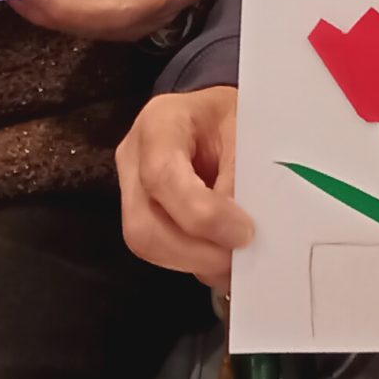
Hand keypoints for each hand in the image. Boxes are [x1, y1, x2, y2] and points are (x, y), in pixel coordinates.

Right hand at [118, 86, 252, 286]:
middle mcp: (134, 155)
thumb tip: (244, 234)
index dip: (202, 215)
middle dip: (196, 252)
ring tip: (236, 261)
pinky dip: (195, 260)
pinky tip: (222, 258)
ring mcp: (130, 187)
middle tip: (241, 258)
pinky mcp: (141, 212)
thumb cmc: (235, 118)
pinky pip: (160, 250)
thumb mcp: (248, 130)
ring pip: (148, 244)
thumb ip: (243, 177)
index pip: (162, 175)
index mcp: (161, 121)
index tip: (244, 233)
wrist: (221, 116)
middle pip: (144, 224)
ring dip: (197, 261)